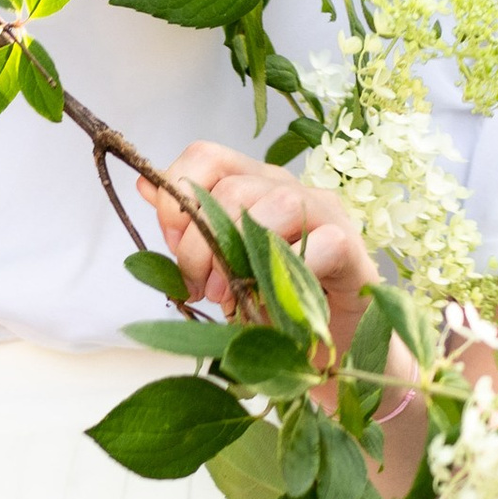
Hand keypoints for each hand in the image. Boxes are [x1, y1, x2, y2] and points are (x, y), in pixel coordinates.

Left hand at [153, 138, 381, 361]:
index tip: (171, 243)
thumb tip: (145, 184)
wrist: (329, 342)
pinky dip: (291, 271)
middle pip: (231, 189)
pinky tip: (274, 298)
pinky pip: (322, 244)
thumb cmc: (271, 299)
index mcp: (252, 183)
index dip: (177, 197)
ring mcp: (324, 214)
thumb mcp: (219, 264)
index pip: (206, 157)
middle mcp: (287, 188)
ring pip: (275, 205)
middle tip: (200, 287)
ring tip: (231, 297)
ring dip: (241, 257)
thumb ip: (189, 228)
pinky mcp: (352, 248)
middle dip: (202, 244)